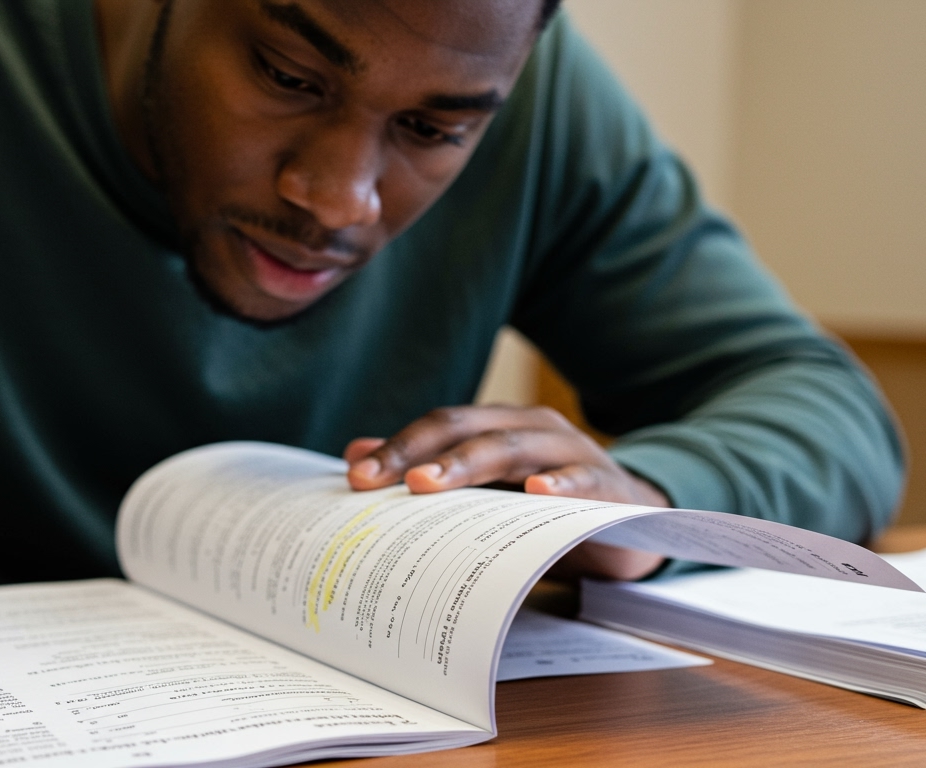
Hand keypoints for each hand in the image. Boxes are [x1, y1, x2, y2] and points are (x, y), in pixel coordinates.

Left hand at [343, 405, 667, 580]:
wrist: (634, 523)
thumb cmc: (548, 506)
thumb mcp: (486, 491)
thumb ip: (426, 470)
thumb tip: (355, 455)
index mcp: (499, 426)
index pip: (439, 426)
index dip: (396, 447)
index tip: (354, 476)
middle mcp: (531, 429)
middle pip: (467, 430)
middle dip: (417, 453)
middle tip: (372, 480)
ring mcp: (571, 452)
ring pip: (513, 448)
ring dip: (467, 464)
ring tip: (428, 482)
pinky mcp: (609, 485)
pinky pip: (583, 480)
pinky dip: (561, 484)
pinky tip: (538, 492)